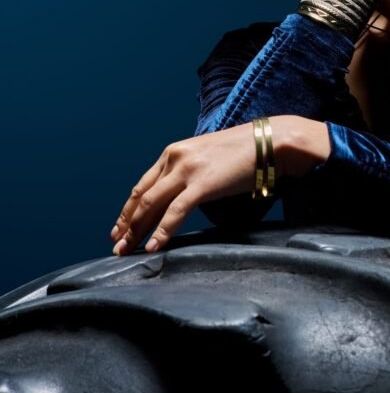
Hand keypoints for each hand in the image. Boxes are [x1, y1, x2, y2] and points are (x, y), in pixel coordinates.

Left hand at [109, 117, 290, 256]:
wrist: (270, 142)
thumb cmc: (245, 153)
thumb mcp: (208, 159)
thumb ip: (191, 174)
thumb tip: (183, 197)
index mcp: (174, 153)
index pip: (143, 185)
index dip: (128, 210)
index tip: (120, 228)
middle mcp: (174, 159)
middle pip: (141, 197)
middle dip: (126, 224)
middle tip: (117, 246)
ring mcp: (187, 170)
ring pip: (151, 205)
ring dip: (137, 231)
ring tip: (127, 250)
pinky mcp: (202, 184)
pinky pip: (175, 212)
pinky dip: (162, 231)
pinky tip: (154, 246)